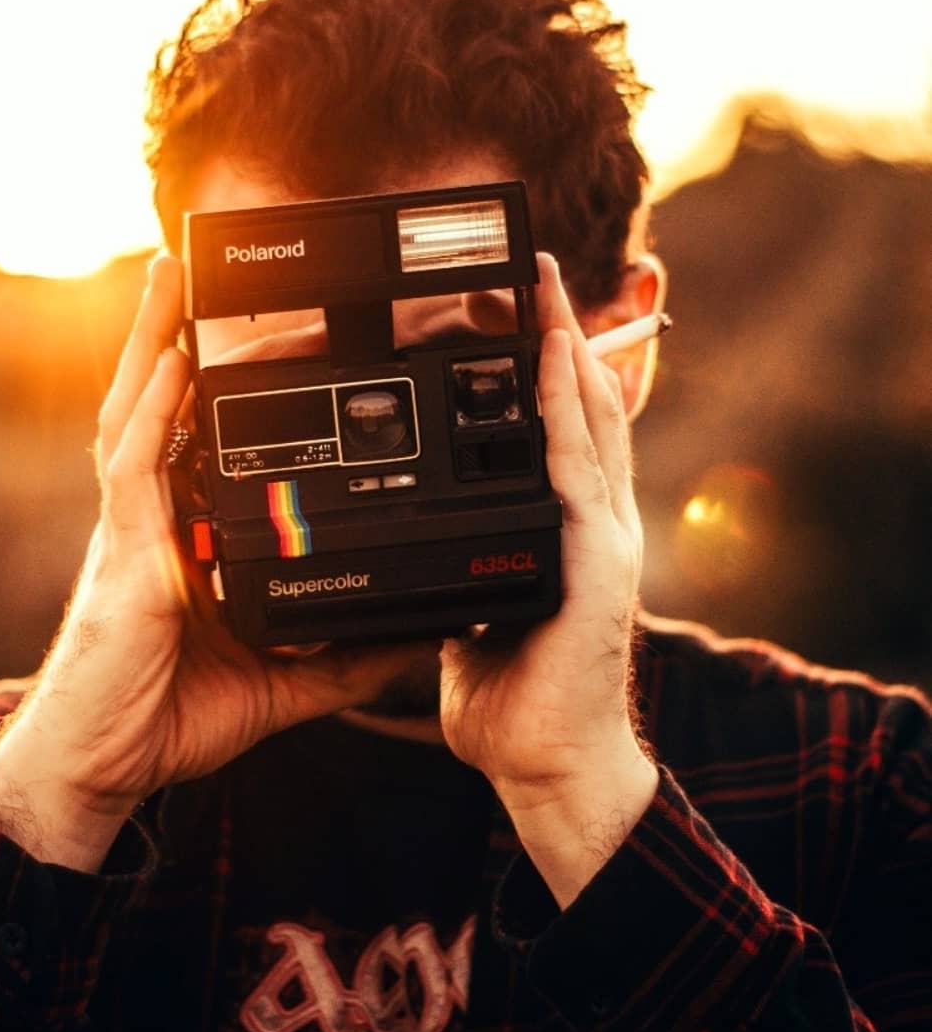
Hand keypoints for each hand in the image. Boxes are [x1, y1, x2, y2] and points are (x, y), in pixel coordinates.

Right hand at [0, 255, 425, 869]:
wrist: (105, 770)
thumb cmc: (173, 714)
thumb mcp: (285, 681)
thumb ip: (347, 658)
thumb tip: (415, 639)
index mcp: (189, 534)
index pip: (206, 440)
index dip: (224, 386)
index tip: (263, 339)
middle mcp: (157, 517)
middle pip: (164, 405)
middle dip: (181, 335)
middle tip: (200, 268)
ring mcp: (135, 530)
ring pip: (138, 413)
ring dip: (154, 341)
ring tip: (170, 277)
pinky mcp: (124, 555)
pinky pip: (135, 469)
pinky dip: (153, 413)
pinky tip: (172, 364)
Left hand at [439, 253, 656, 902]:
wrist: (549, 765)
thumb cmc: (517, 691)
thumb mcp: (482, 604)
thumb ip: (470, 558)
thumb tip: (430, 533)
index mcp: (566, 526)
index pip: (564, 425)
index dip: (550, 361)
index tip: (525, 306)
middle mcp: (594, 519)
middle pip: (585, 404)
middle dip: (564, 331)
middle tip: (538, 267)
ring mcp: (602, 536)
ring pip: (588, 420)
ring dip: (566, 348)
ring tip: (546, 287)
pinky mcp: (595, 560)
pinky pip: (577, 466)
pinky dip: (564, 406)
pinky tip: (553, 358)